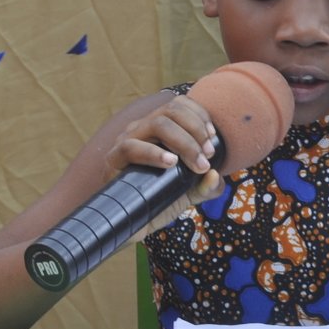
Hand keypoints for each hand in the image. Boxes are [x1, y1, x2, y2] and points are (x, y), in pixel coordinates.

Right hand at [105, 95, 225, 224]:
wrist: (134, 224)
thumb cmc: (161, 200)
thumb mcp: (192, 193)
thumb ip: (208, 186)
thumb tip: (214, 175)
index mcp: (160, 129)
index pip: (179, 104)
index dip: (199, 115)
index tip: (213, 137)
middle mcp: (143, 129)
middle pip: (172, 110)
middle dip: (196, 130)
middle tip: (208, 156)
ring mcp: (127, 141)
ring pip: (157, 124)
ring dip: (184, 142)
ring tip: (197, 165)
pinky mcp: (114, 159)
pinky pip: (131, 147)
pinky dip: (154, 153)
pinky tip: (171, 163)